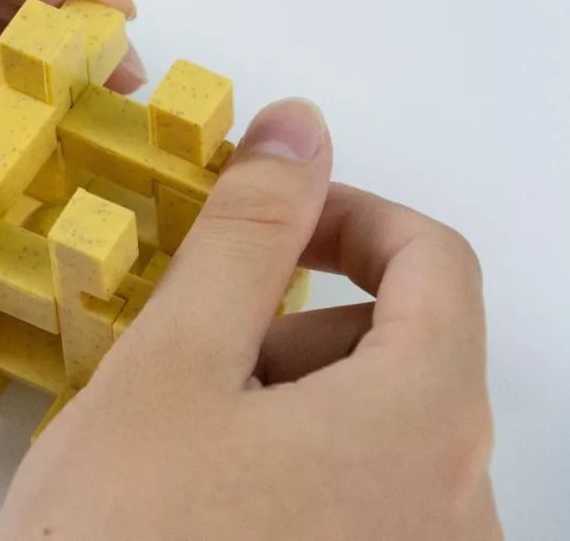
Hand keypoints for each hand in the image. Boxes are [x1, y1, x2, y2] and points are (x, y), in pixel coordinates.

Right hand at [0, 99, 500, 539]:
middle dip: (294, 326)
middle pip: (404, 351)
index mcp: (424, 423)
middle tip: (189, 362)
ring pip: (376, 431)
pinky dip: (292, 470)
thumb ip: (244, 237)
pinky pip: (363, 502)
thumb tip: (299, 127)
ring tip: (182, 446)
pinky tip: (206, 508)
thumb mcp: (171, 367)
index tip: (268, 225)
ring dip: (283, 401)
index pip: (434, 260)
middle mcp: (459, 505)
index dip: (347, 217)